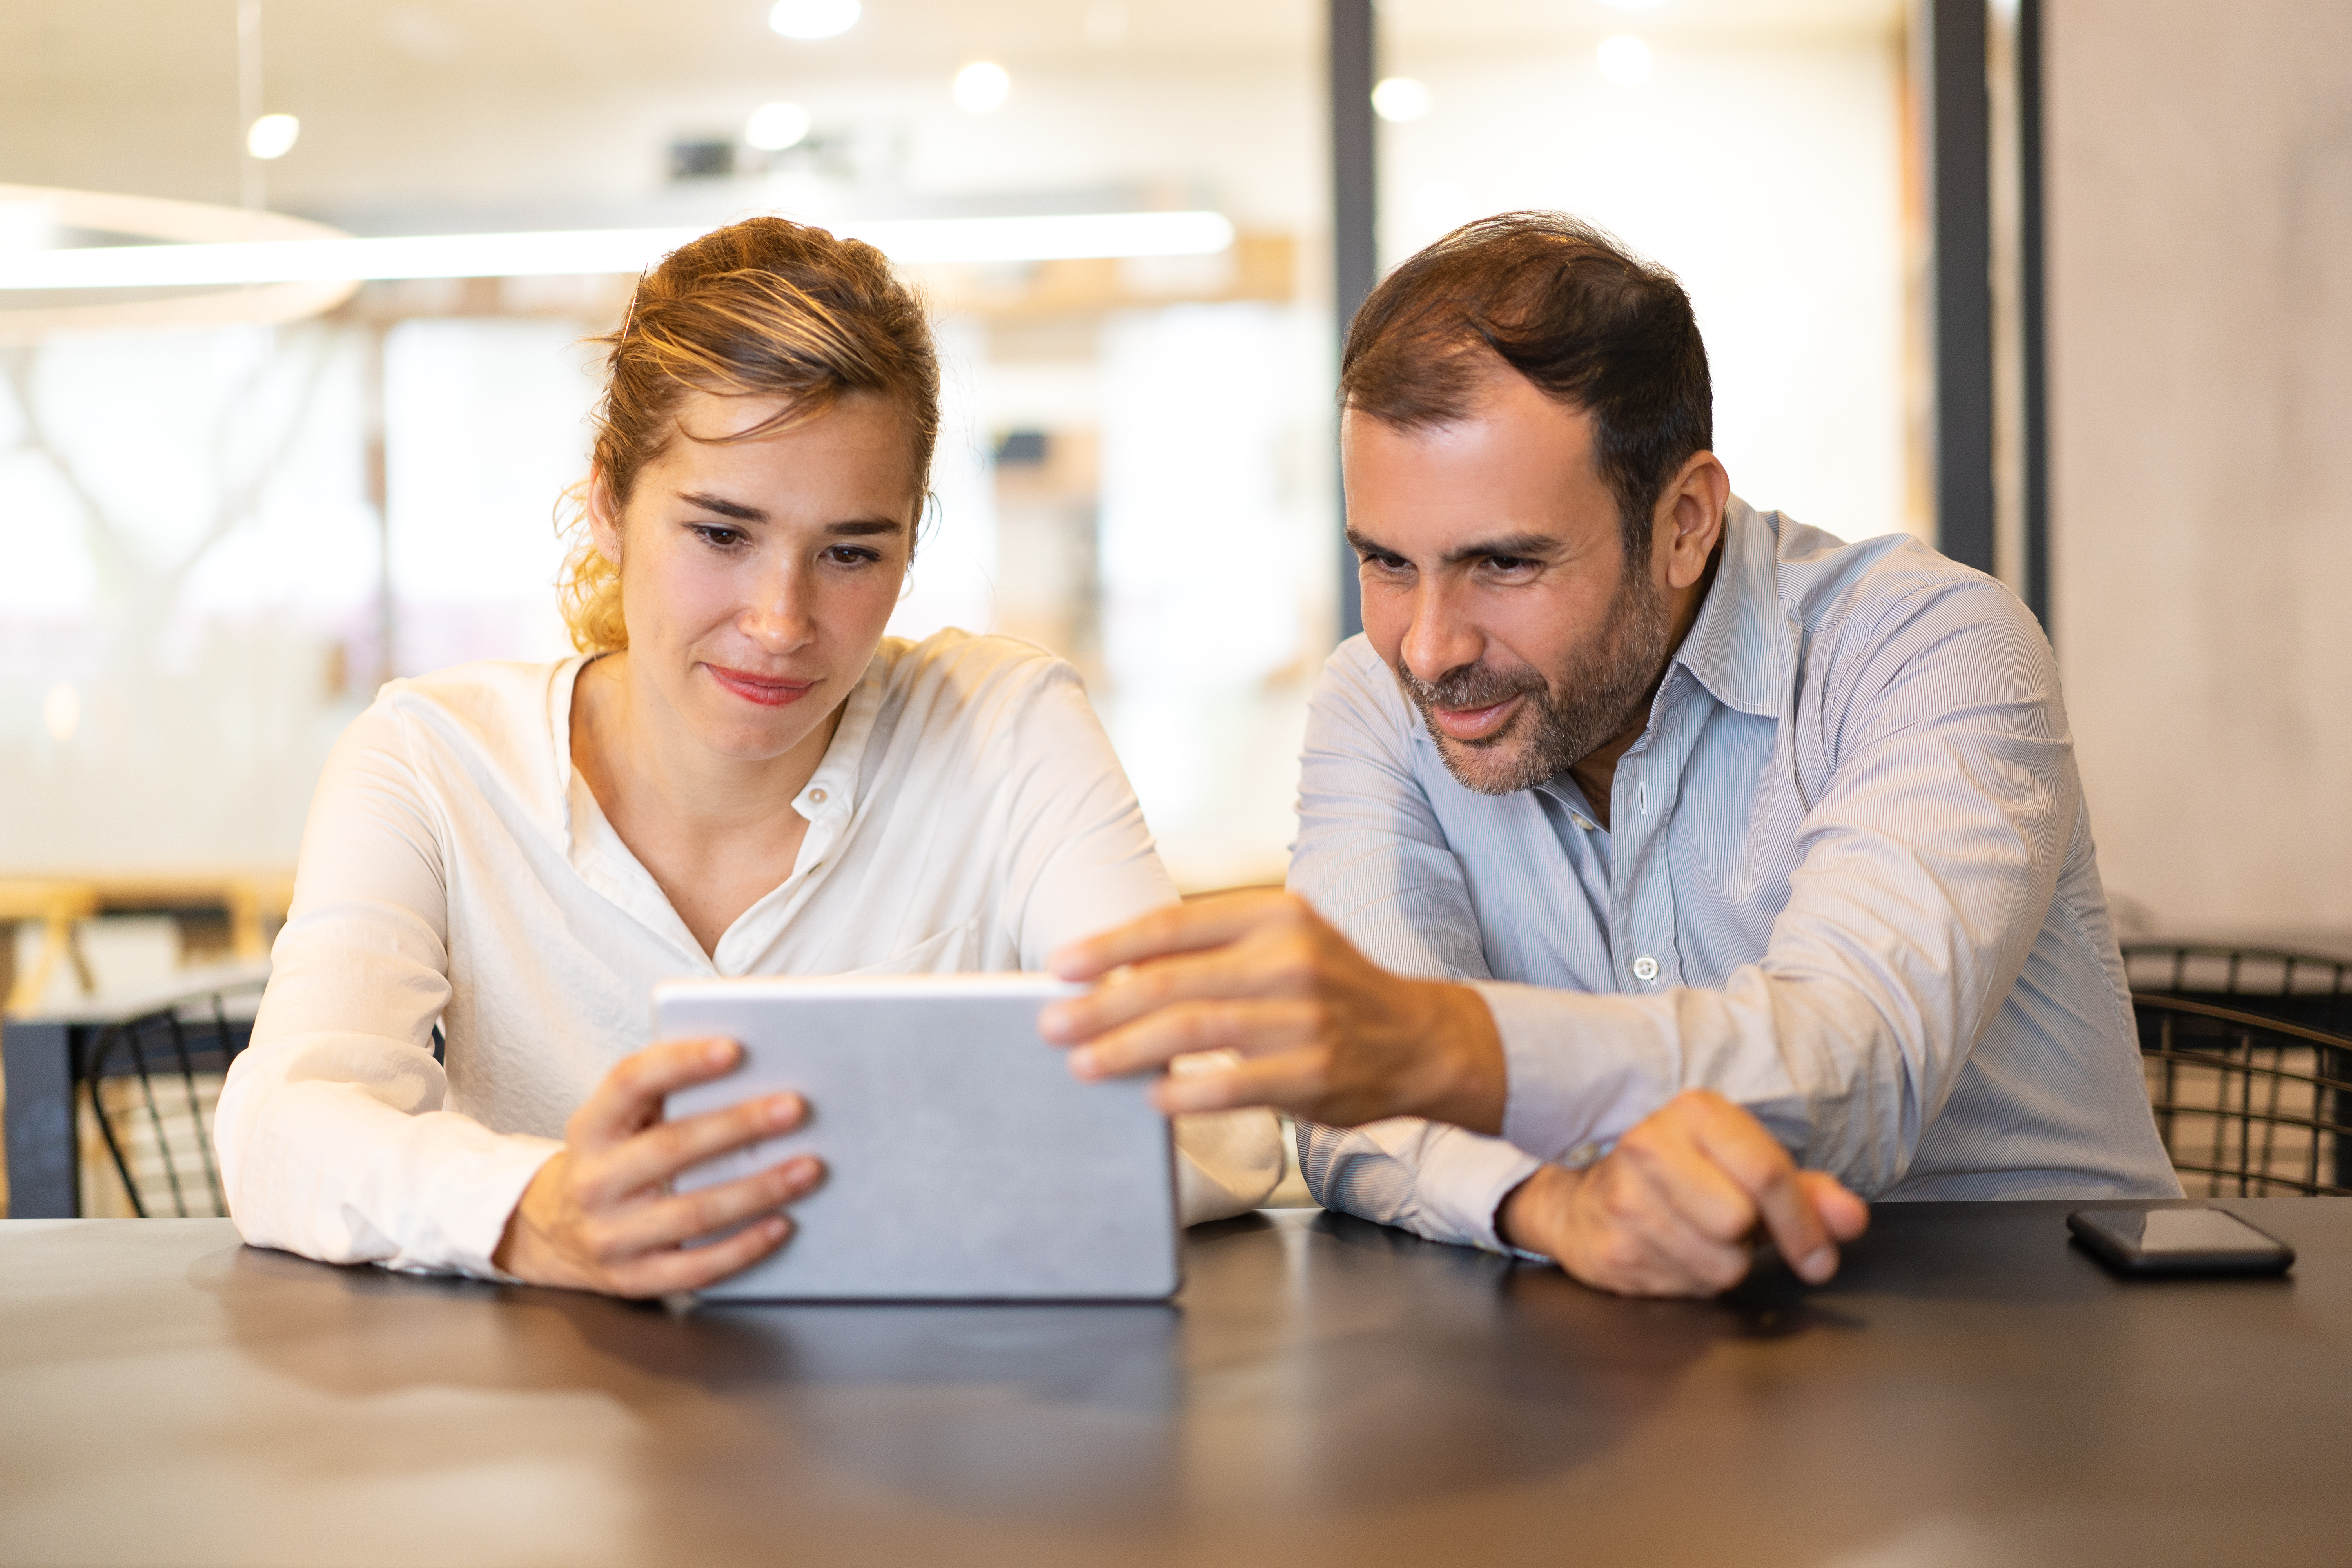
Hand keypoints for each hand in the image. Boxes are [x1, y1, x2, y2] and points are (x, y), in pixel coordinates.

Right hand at [493, 1036, 822, 1297]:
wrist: (555, 1235)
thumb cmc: (612, 1162)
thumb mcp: (618, 1121)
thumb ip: (667, 1092)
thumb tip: (749, 1066)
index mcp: (591, 1128)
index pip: (631, 1082)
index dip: (682, 1062)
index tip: (733, 1049)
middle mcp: (594, 1181)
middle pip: (672, 1147)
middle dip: (740, 1125)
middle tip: (795, 1108)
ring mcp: (610, 1235)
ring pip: (693, 1211)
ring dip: (758, 1189)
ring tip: (808, 1167)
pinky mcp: (634, 1278)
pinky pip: (697, 1266)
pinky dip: (744, 1247)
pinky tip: (782, 1224)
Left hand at [1040, 889, 1506, 1130]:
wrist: (1420, 1038)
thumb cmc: (1330, 990)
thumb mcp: (1281, 944)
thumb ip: (1212, 952)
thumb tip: (1118, 971)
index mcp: (1274, 915)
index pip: (1174, 924)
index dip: (1110, 946)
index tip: (1060, 966)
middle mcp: (1290, 958)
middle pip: (1174, 980)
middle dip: (1102, 1005)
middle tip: (1050, 1023)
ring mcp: (1306, 1017)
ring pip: (1196, 1030)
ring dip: (1128, 1048)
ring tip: (1082, 1062)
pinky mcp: (1316, 1072)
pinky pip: (1236, 1083)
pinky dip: (1187, 1091)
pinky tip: (1151, 1098)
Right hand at [1496, 1089, 1868, 1296]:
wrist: (1582, 1203)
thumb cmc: (1680, 1181)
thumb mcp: (1746, 1170)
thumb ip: (1806, 1193)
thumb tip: (1851, 1218)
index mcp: (1694, 1113)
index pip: (1766, 1173)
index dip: (1803, 1224)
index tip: (1819, 1257)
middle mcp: (1650, 1145)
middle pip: (1739, 1219)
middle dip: (1749, 1238)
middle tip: (1732, 1228)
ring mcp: (1625, 1198)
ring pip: (1717, 1262)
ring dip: (1723, 1265)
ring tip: (1700, 1239)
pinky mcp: (1612, 1248)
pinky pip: (1686, 1288)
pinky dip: (1692, 1282)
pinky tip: (1672, 1255)